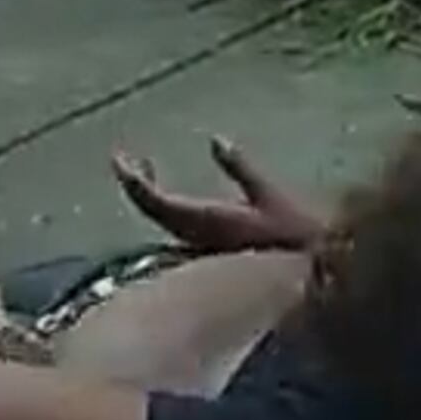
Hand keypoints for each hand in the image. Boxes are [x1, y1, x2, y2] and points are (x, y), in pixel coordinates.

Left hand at [112, 136, 323, 252]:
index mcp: (199, 218)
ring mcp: (196, 248)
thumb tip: (217, 141)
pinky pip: (176, 228)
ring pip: (162, 221)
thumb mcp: (267, 194)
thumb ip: (240, 167)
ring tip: (149, 174)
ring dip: (152, 197)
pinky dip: (169, 208)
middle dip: (138, 184)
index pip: (151, 198)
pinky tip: (178, 201)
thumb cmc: (288, 236)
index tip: (118, 156)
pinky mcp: (206, 253)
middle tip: (132, 162)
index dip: (132, 178)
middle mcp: (190, 236)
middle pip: (150, 209)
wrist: (302, 279)